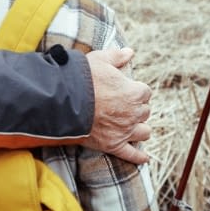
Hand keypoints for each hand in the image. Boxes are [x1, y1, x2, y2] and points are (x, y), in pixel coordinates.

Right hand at [84, 48, 151, 163]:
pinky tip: (144, 158)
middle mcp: (134, 113)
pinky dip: (139, 157)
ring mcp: (124, 131)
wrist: (64, 101)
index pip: (145, 92)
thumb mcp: (99, 59)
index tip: (126, 89)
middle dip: (136, 109)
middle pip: (145, 112)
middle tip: (123, 106)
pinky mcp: (113, 145)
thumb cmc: (82, 78)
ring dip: (140, 129)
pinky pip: (132, 155)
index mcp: (134, 92)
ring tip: (132, 126)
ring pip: (144, 132)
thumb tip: (129, 52)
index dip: (135, 90)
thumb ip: (116, 56)